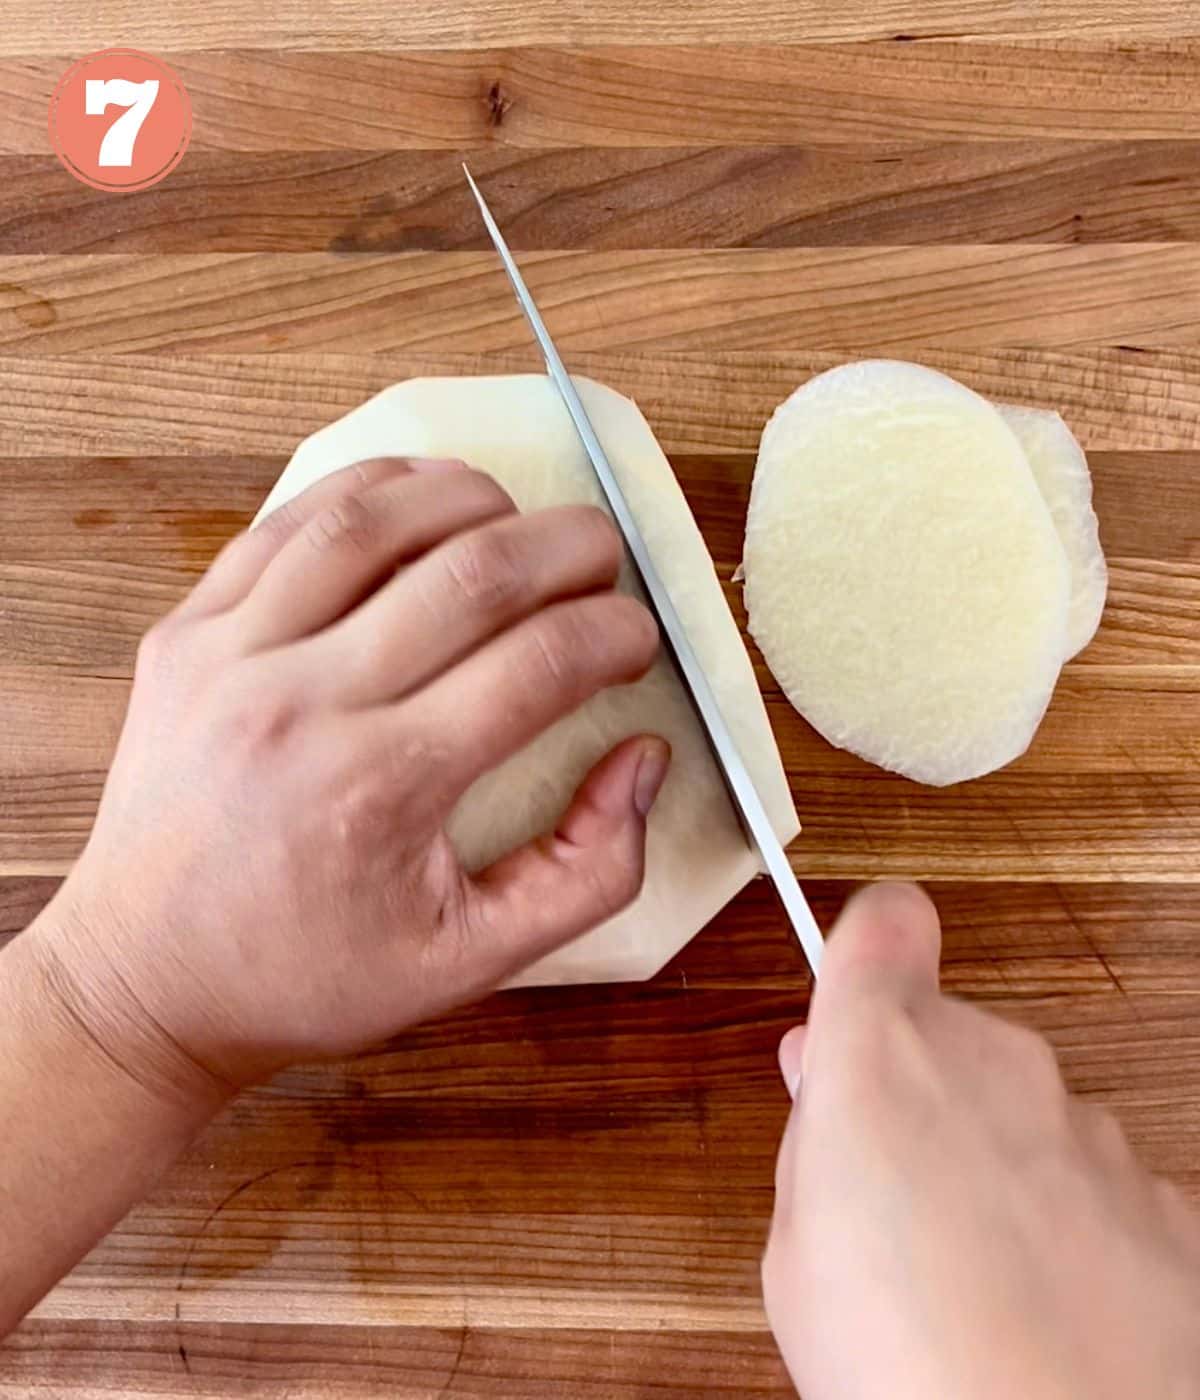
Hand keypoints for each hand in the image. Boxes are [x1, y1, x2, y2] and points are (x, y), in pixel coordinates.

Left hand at [32, 456, 666, 1099]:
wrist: (146, 978)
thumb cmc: (308, 974)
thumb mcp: (470, 961)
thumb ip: (588, 872)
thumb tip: (645, 759)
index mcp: (385, 790)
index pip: (540, 663)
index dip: (615, 632)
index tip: (634, 640)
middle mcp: (305, 705)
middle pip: (474, 572)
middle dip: (571, 546)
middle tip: (604, 562)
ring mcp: (233, 657)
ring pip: (375, 520)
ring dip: (472, 496)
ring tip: (520, 518)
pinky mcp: (187, 633)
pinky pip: (288, 522)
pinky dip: (369, 491)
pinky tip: (420, 501)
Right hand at [763, 883, 1199, 1399]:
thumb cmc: (903, 1366)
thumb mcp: (793, 1253)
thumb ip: (813, 1145)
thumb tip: (825, 1091)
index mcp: (884, 1053)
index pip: (884, 921)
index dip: (866, 948)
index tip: (852, 997)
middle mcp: (997, 1062)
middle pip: (947, 1036)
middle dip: (917, 1095)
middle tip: (887, 1194)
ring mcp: (1090, 1129)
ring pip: (1022, 1112)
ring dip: (992, 1165)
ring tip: (967, 1280)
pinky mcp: (1165, 1202)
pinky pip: (1092, 1184)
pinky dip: (1067, 1227)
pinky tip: (1044, 1312)